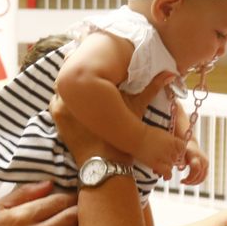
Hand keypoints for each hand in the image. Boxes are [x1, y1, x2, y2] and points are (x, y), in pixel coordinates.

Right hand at [0, 182, 78, 225]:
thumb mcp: (0, 209)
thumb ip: (24, 193)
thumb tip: (50, 183)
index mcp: (21, 218)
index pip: (58, 201)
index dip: (69, 197)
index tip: (72, 197)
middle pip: (72, 217)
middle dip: (79, 210)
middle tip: (81, 209)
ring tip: (80, 225)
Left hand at [50, 71, 176, 162]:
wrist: (106, 164)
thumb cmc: (122, 136)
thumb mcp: (137, 108)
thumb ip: (151, 87)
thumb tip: (169, 73)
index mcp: (89, 87)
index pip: (81, 61)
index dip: (89, 61)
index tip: (96, 63)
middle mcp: (70, 93)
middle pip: (70, 71)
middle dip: (79, 71)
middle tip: (90, 73)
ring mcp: (60, 106)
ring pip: (63, 87)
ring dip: (71, 86)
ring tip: (83, 88)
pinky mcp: (57, 118)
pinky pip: (57, 101)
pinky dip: (65, 100)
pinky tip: (76, 103)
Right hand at [137, 128, 187, 178]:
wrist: (135, 136)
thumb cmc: (144, 133)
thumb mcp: (160, 133)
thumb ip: (167, 140)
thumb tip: (170, 145)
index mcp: (172, 140)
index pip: (182, 147)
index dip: (178, 150)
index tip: (174, 152)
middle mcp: (170, 148)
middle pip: (176, 158)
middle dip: (170, 159)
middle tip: (162, 160)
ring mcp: (164, 157)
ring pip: (171, 166)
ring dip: (166, 167)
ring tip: (159, 167)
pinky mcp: (157, 164)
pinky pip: (167, 172)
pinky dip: (167, 176)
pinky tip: (165, 177)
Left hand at [180, 141, 209, 185]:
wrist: (191, 145)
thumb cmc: (183, 151)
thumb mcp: (180, 155)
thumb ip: (180, 161)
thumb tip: (180, 169)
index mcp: (195, 156)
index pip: (196, 169)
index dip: (189, 177)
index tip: (181, 181)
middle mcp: (203, 160)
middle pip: (199, 175)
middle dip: (190, 181)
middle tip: (182, 182)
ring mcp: (206, 163)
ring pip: (202, 178)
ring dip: (193, 182)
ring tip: (185, 182)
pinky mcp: (207, 166)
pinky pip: (204, 177)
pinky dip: (197, 181)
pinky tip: (190, 182)